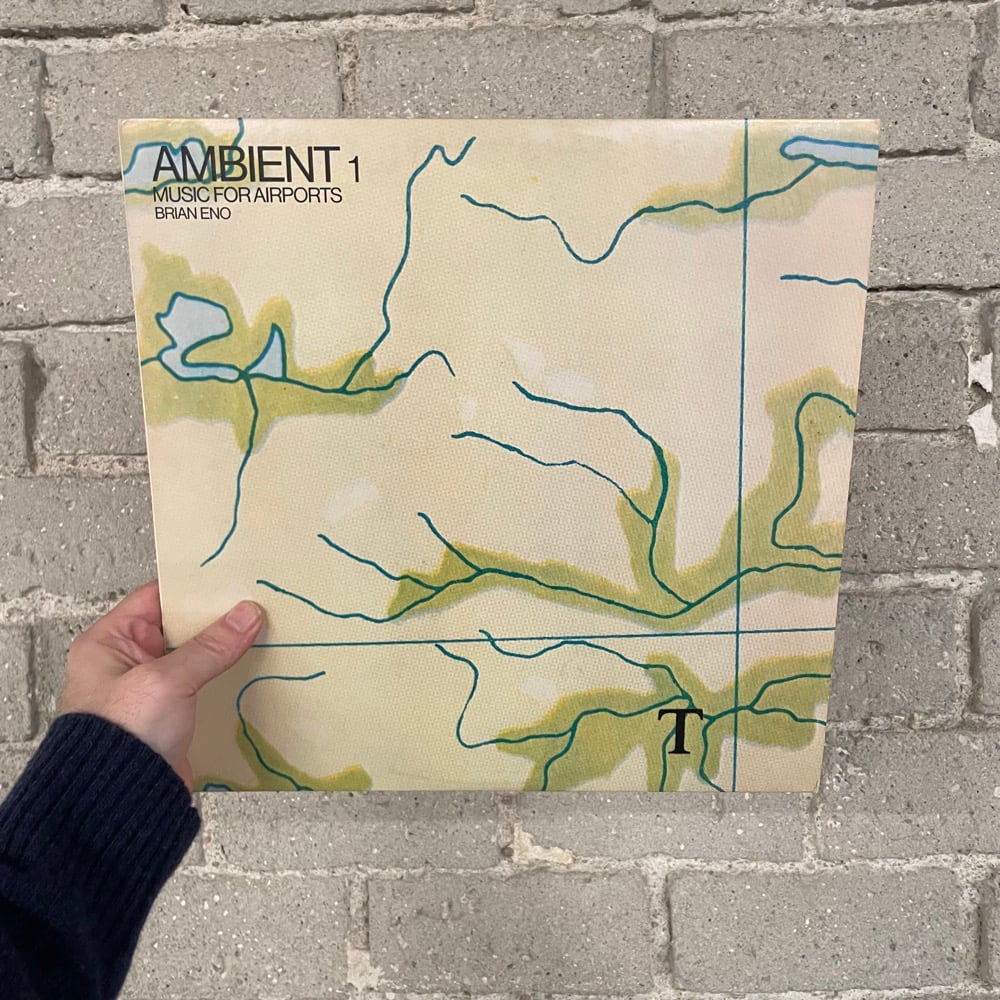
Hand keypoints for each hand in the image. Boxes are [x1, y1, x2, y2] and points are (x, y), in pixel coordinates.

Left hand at [58, 581, 262, 788]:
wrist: (116, 807)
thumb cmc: (117, 742)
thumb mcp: (166, 681)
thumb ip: (209, 646)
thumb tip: (245, 616)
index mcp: (108, 643)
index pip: (156, 597)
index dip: (194, 588)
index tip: (231, 580)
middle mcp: (125, 664)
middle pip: (180, 627)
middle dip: (216, 619)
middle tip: (252, 605)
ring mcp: (148, 692)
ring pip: (194, 657)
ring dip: (223, 650)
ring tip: (258, 633)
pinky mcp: (169, 717)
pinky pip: (202, 686)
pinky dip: (224, 678)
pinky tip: (249, 670)